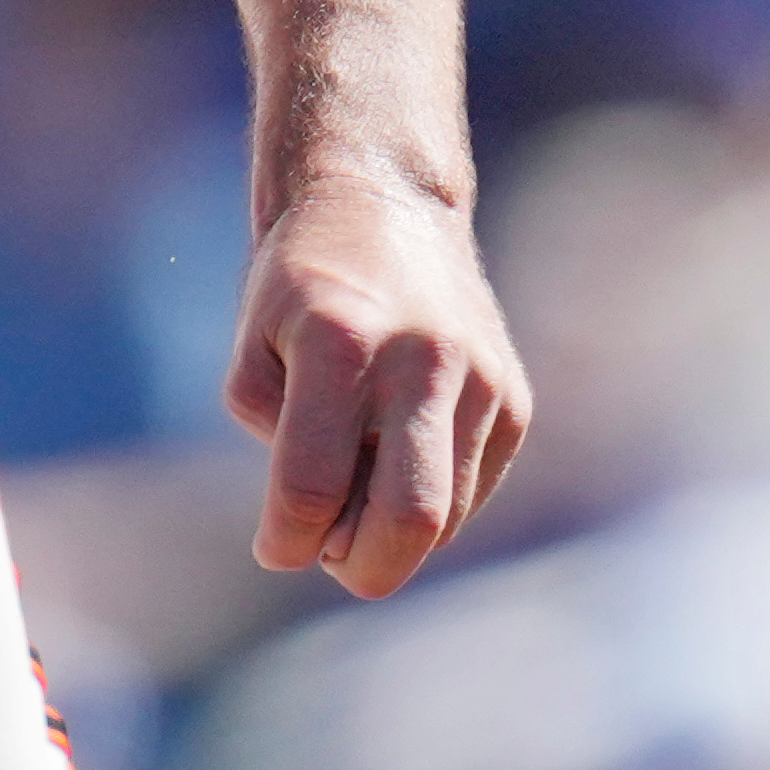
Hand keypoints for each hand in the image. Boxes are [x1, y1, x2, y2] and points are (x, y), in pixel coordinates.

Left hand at [230, 170, 530, 599]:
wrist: (384, 201)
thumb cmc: (301, 285)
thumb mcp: (255, 348)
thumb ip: (277, 441)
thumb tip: (327, 530)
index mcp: (341, 343)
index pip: (311, 487)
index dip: (284, 541)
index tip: (274, 545)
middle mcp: (423, 360)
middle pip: (408, 522)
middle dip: (361, 568)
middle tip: (328, 555)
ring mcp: (482, 380)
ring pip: (446, 518)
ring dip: (393, 534)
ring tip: (357, 491)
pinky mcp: (514, 399)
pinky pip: (471, 491)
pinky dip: (430, 501)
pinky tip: (398, 456)